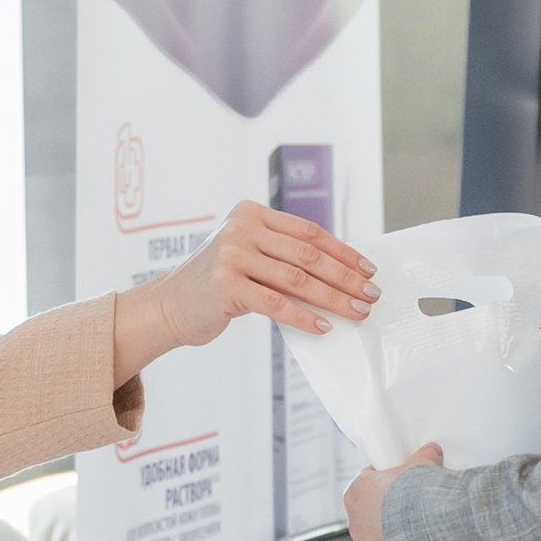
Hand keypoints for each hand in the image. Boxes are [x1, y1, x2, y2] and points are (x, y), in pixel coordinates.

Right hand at [115, 203, 374, 372]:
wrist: (170, 305)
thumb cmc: (217, 283)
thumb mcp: (248, 256)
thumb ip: (282, 254)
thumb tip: (341, 272)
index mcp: (252, 213)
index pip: (309, 232)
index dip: (343, 251)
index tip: (367, 269)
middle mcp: (242, 229)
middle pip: (308, 255)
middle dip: (345, 277)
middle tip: (370, 294)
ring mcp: (232, 255)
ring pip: (297, 279)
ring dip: (333, 298)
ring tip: (357, 312)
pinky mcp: (226, 286)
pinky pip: (277, 303)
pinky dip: (303, 317)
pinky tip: (323, 326)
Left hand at [345, 446, 439, 540]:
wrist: (424, 533)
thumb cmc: (413, 498)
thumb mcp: (419, 467)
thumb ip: (422, 458)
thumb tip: (430, 452)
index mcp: (357, 491)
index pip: (367, 480)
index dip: (386, 478)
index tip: (401, 478)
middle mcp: (356, 520)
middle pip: (373, 509)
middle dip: (391, 506)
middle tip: (414, 501)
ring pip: (380, 535)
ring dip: (396, 531)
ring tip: (421, 526)